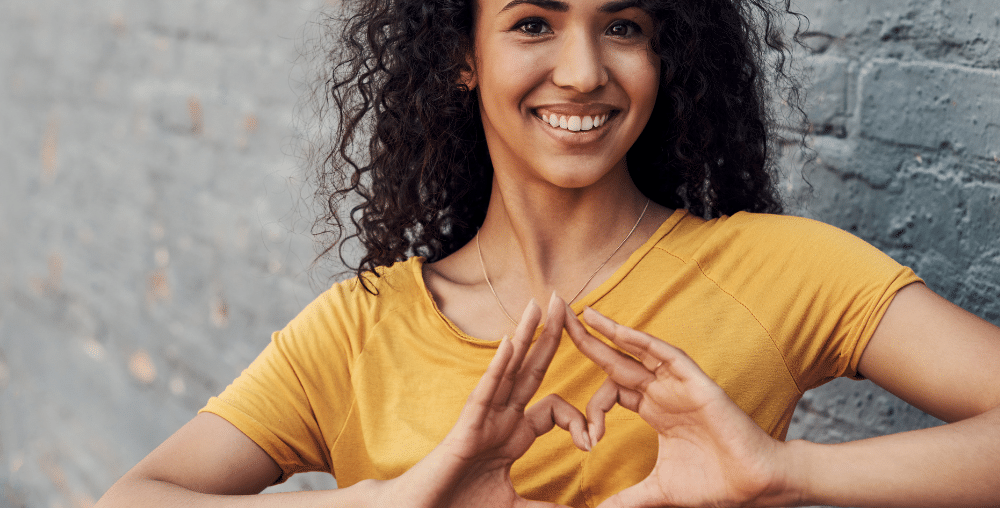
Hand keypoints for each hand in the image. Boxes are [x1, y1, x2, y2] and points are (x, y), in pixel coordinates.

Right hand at [374, 294, 590, 507]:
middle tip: (562, 301)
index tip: (590, 445)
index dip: (577, 421)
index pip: (553, 410)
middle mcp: (499, 421)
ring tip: (537, 305)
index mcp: (513, 437)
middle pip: (530, 370)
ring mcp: (481, 421)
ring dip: (524, 336)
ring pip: (507, 371)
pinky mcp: (465, 430)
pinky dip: (497, 368)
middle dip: (547, 336)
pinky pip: (484, 393)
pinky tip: (510, 344)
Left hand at [565, 306, 790, 507]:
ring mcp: (678, 384)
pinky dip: (640, 341)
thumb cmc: (714, 485)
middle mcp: (662, 392)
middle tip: (556, 320)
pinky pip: (664, 354)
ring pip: (636, 350)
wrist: (754, 487)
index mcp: (653, 411)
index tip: (588, 441)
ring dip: (607, 331)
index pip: (610, 392)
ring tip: (578, 314)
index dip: (591, 410)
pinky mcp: (695, 382)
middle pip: (616, 361)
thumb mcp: (658, 491)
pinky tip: (615, 329)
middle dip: (586, 342)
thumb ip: (628, 499)